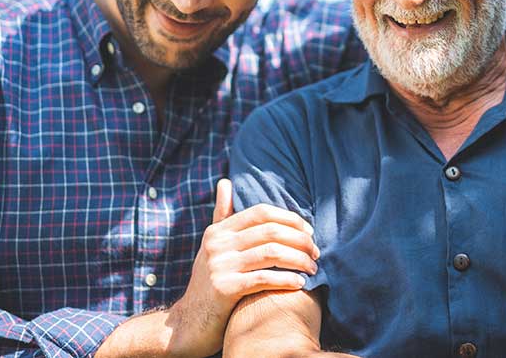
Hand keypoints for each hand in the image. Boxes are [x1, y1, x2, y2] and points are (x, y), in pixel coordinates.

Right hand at [167, 179, 318, 357]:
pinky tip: (300, 283)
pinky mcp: (224, 289)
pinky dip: (286, 279)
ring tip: (313, 268)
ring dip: (299, 260)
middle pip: (270, 231)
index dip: (290, 218)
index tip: (309, 231)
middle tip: (316, 253)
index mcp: (218, 231)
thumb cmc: (208, 281)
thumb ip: (222, 215)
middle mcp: (217, 244)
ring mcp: (219, 266)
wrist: (189, 322)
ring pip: (271, 253)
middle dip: (300, 240)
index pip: (261, 212)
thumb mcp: (212, 245)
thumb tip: (225, 182)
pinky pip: (263, 279)